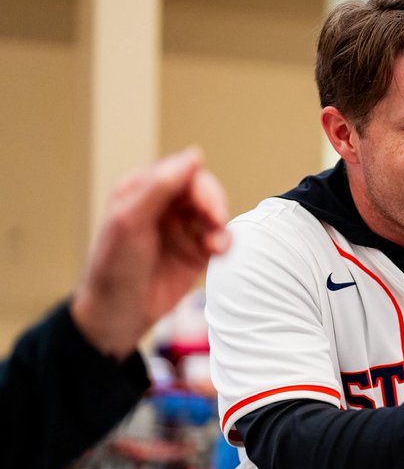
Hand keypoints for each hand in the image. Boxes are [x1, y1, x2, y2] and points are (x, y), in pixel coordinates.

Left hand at [71, 148, 230, 359]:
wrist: (119, 315)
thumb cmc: (114, 267)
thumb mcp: (130, 221)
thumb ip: (160, 186)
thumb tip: (195, 154)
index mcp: (142, 190)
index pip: (182, 172)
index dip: (200, 186)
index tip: (208, 207)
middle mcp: (165, 206)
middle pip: (204, 191)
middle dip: (214, 205)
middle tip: (216, 222)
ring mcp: (183, 228)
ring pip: (216, 214)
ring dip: (220, 227)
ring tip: (216, 246)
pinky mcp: (197, 251)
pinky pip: (221, 237)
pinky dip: (225, 242)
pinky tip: (217, 252)